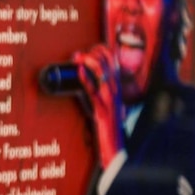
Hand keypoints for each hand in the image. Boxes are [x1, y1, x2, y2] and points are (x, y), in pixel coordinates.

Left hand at [72, 43, 124, 168]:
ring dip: (90, 62)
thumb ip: (97, 91)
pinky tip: (79, 71)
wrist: (116, 146)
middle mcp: (115, 91)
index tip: (91, 48)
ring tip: (78, 57)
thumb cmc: (109, 125)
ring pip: (103, 74)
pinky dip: (86, 80)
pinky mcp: (101, 110)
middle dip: (95, 53)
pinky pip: (93, 92)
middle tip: (80, 53)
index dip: (103, 52)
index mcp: (116, 88)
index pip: (114, 63)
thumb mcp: (104, 104)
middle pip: (109, 65)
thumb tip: (85, 78)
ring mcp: (109, 100)